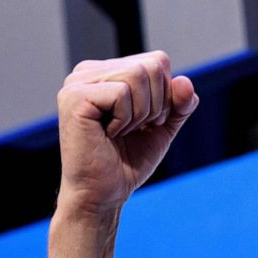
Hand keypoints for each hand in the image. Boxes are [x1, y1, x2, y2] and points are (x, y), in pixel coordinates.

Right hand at [55, 50, 198, 215]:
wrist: (102, 196)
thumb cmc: (126, 162)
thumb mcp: (162, 126)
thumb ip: (179, 102)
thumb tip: (184, 81)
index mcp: (105, 72)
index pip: (157, 61)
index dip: (165, 95)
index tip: (145, 123)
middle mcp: (88, 71)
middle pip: (150, 65)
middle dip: (155, 105)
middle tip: (133, 130)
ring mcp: (77, 82)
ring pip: (138, 75)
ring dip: (140, 114)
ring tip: (120, 132)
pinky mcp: (74, 97)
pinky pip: (122, 93)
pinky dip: (125, 120)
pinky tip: (107, 134)